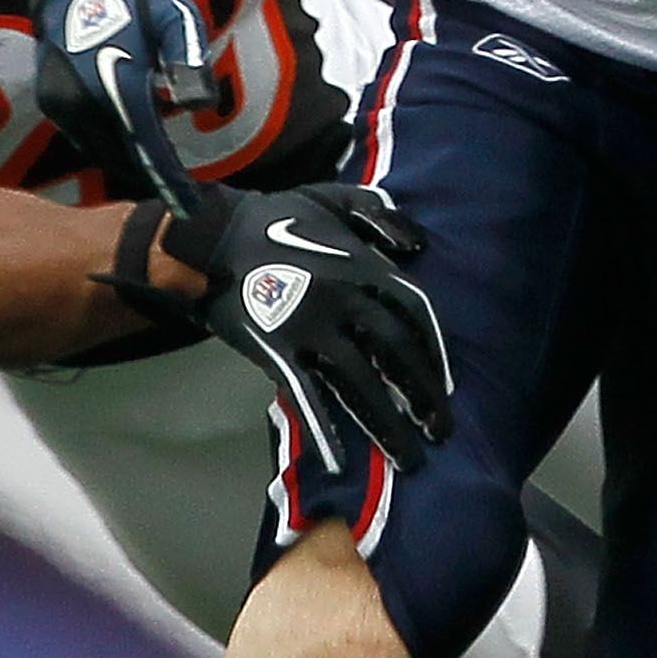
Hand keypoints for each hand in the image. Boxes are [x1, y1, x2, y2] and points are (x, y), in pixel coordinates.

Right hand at [31, 0, 217, 212]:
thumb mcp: (176, 14)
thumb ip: (188, 59)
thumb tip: (195, 106)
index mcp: (116, 83)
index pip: (147, 146)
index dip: (170, 180)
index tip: (191, 206)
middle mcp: (82, 100)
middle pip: (122, 158)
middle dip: (152, 179)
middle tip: (183, 196)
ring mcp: (61, 102)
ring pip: (100, 151)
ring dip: (130, 163)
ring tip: (161, 174)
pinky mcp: (51, 100)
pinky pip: (84, 138)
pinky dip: (109, 147)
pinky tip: (131, 145)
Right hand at [199, 183, 453, 475]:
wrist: (210, 238)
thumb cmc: (273, 217)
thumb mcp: (333, 196)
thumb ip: (379, 214)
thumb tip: (418, 247)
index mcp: (362, 265)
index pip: (415, 311)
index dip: (435, 351)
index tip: (447, 385)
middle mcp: (344, 299)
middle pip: (397, 352)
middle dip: (424, 395)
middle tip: (442, 431)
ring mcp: (310, 328)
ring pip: (360, 382)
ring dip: (387, 423)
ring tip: (409, 458)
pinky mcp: (276, 351)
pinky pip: (305, 395)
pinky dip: (322, 429)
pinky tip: (339, 461)